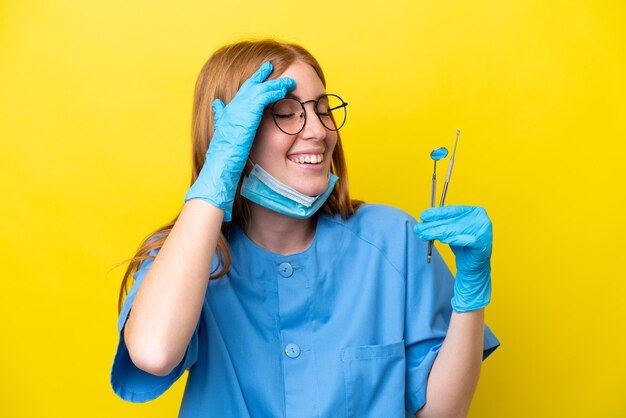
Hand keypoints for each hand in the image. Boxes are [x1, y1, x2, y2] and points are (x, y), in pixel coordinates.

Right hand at [184, 61, 295, 220]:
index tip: (259, 76)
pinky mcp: (248, 112)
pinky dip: (276, 91)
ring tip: (288, 81)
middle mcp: (232, 106)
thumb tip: (217, 106)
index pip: (241, 93)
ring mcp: (239, 108)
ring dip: (275, 83)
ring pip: (260, 88)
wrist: (221, 164)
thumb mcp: (224, 135)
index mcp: (228, 112)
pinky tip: (285, 89)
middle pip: (249, 85)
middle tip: (269, 65)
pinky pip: (265, 95)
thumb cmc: (224, 157)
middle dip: (260, 74)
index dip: (250, 83)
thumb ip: (222, 119)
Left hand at [413, 205, 492, 312]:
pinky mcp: (483, 243)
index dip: (436, 213)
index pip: (452, 209)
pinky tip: (442, 240)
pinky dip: (452, 239)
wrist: (474, 265)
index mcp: (475, 211)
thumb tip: (424, 219)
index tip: (423, 215)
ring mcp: (484, 231)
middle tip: (419, 228)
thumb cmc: (463, 245)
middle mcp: (481, 219)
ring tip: (425, 235)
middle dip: (433, 225)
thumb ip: (442, 223)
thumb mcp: (451, 230)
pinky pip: (464, 240)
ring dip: (437, 232)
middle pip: (451, 220)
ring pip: (455, 230)